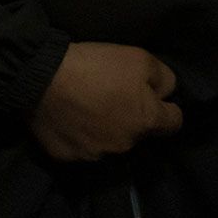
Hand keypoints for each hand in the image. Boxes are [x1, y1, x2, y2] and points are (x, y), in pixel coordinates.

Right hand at [29, 42, 183, 160]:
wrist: (42, 78)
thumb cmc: (96, 66)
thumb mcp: (141, 59)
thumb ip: (164, 79)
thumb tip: (167, 94)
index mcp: (146, 122)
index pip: (174, 124)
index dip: (168, 109)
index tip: (155, 99)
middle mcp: (126, 145)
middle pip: (140, 133)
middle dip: (133, 118)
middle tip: (115, 98)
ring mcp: (96, 155)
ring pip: (112, 144)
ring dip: (107, 130)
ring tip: (90, 109)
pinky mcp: (69, 158)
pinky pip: (83, 149)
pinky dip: (81, 137)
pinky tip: (72, 120)